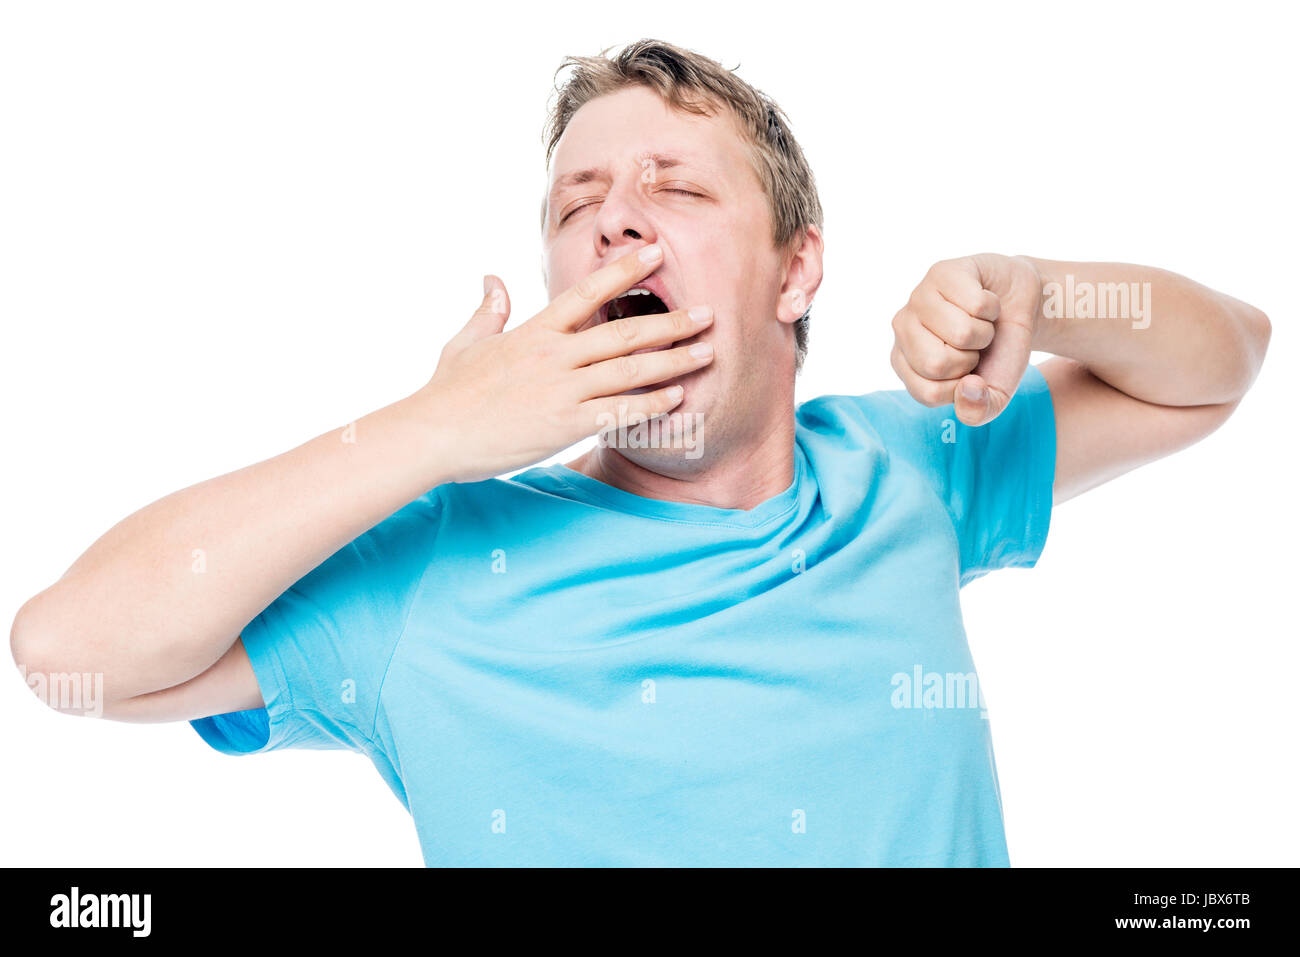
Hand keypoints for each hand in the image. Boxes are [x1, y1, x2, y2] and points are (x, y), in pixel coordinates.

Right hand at [418, 246, 715, 482]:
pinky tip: (678, 398)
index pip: (589, 292)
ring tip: (706, 352)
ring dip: (673, 360)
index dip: (626, 269)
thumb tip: (492, 277)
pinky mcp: (565, 424)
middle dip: (671, 322)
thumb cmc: (447, 392)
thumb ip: (489, 310)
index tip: (657, 252)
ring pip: (630, 369)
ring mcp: (562, 389)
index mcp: (535, 331)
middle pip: (624, 332)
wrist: (434, 434)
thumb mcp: (466, 342)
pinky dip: (651, 403)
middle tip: (707, 314)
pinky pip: (619, 410)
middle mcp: (555, 355)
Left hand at [890, 253, 1042, 425]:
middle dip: (971, 358)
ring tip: (979, 322)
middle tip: (974, 344)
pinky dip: (992, 307)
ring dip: (984, 331)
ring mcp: (918, 297)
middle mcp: (902, 329)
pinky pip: (976, 304)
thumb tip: (966, 389)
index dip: (963, 387)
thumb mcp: (994, 394)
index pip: (929, 393)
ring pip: (960, 332)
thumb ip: (979, 410)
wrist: (1020, 308)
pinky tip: (984, 301)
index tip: (969, 371)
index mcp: (905, 364)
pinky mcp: (941, 272)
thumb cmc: (998, 352)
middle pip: (937, 363)